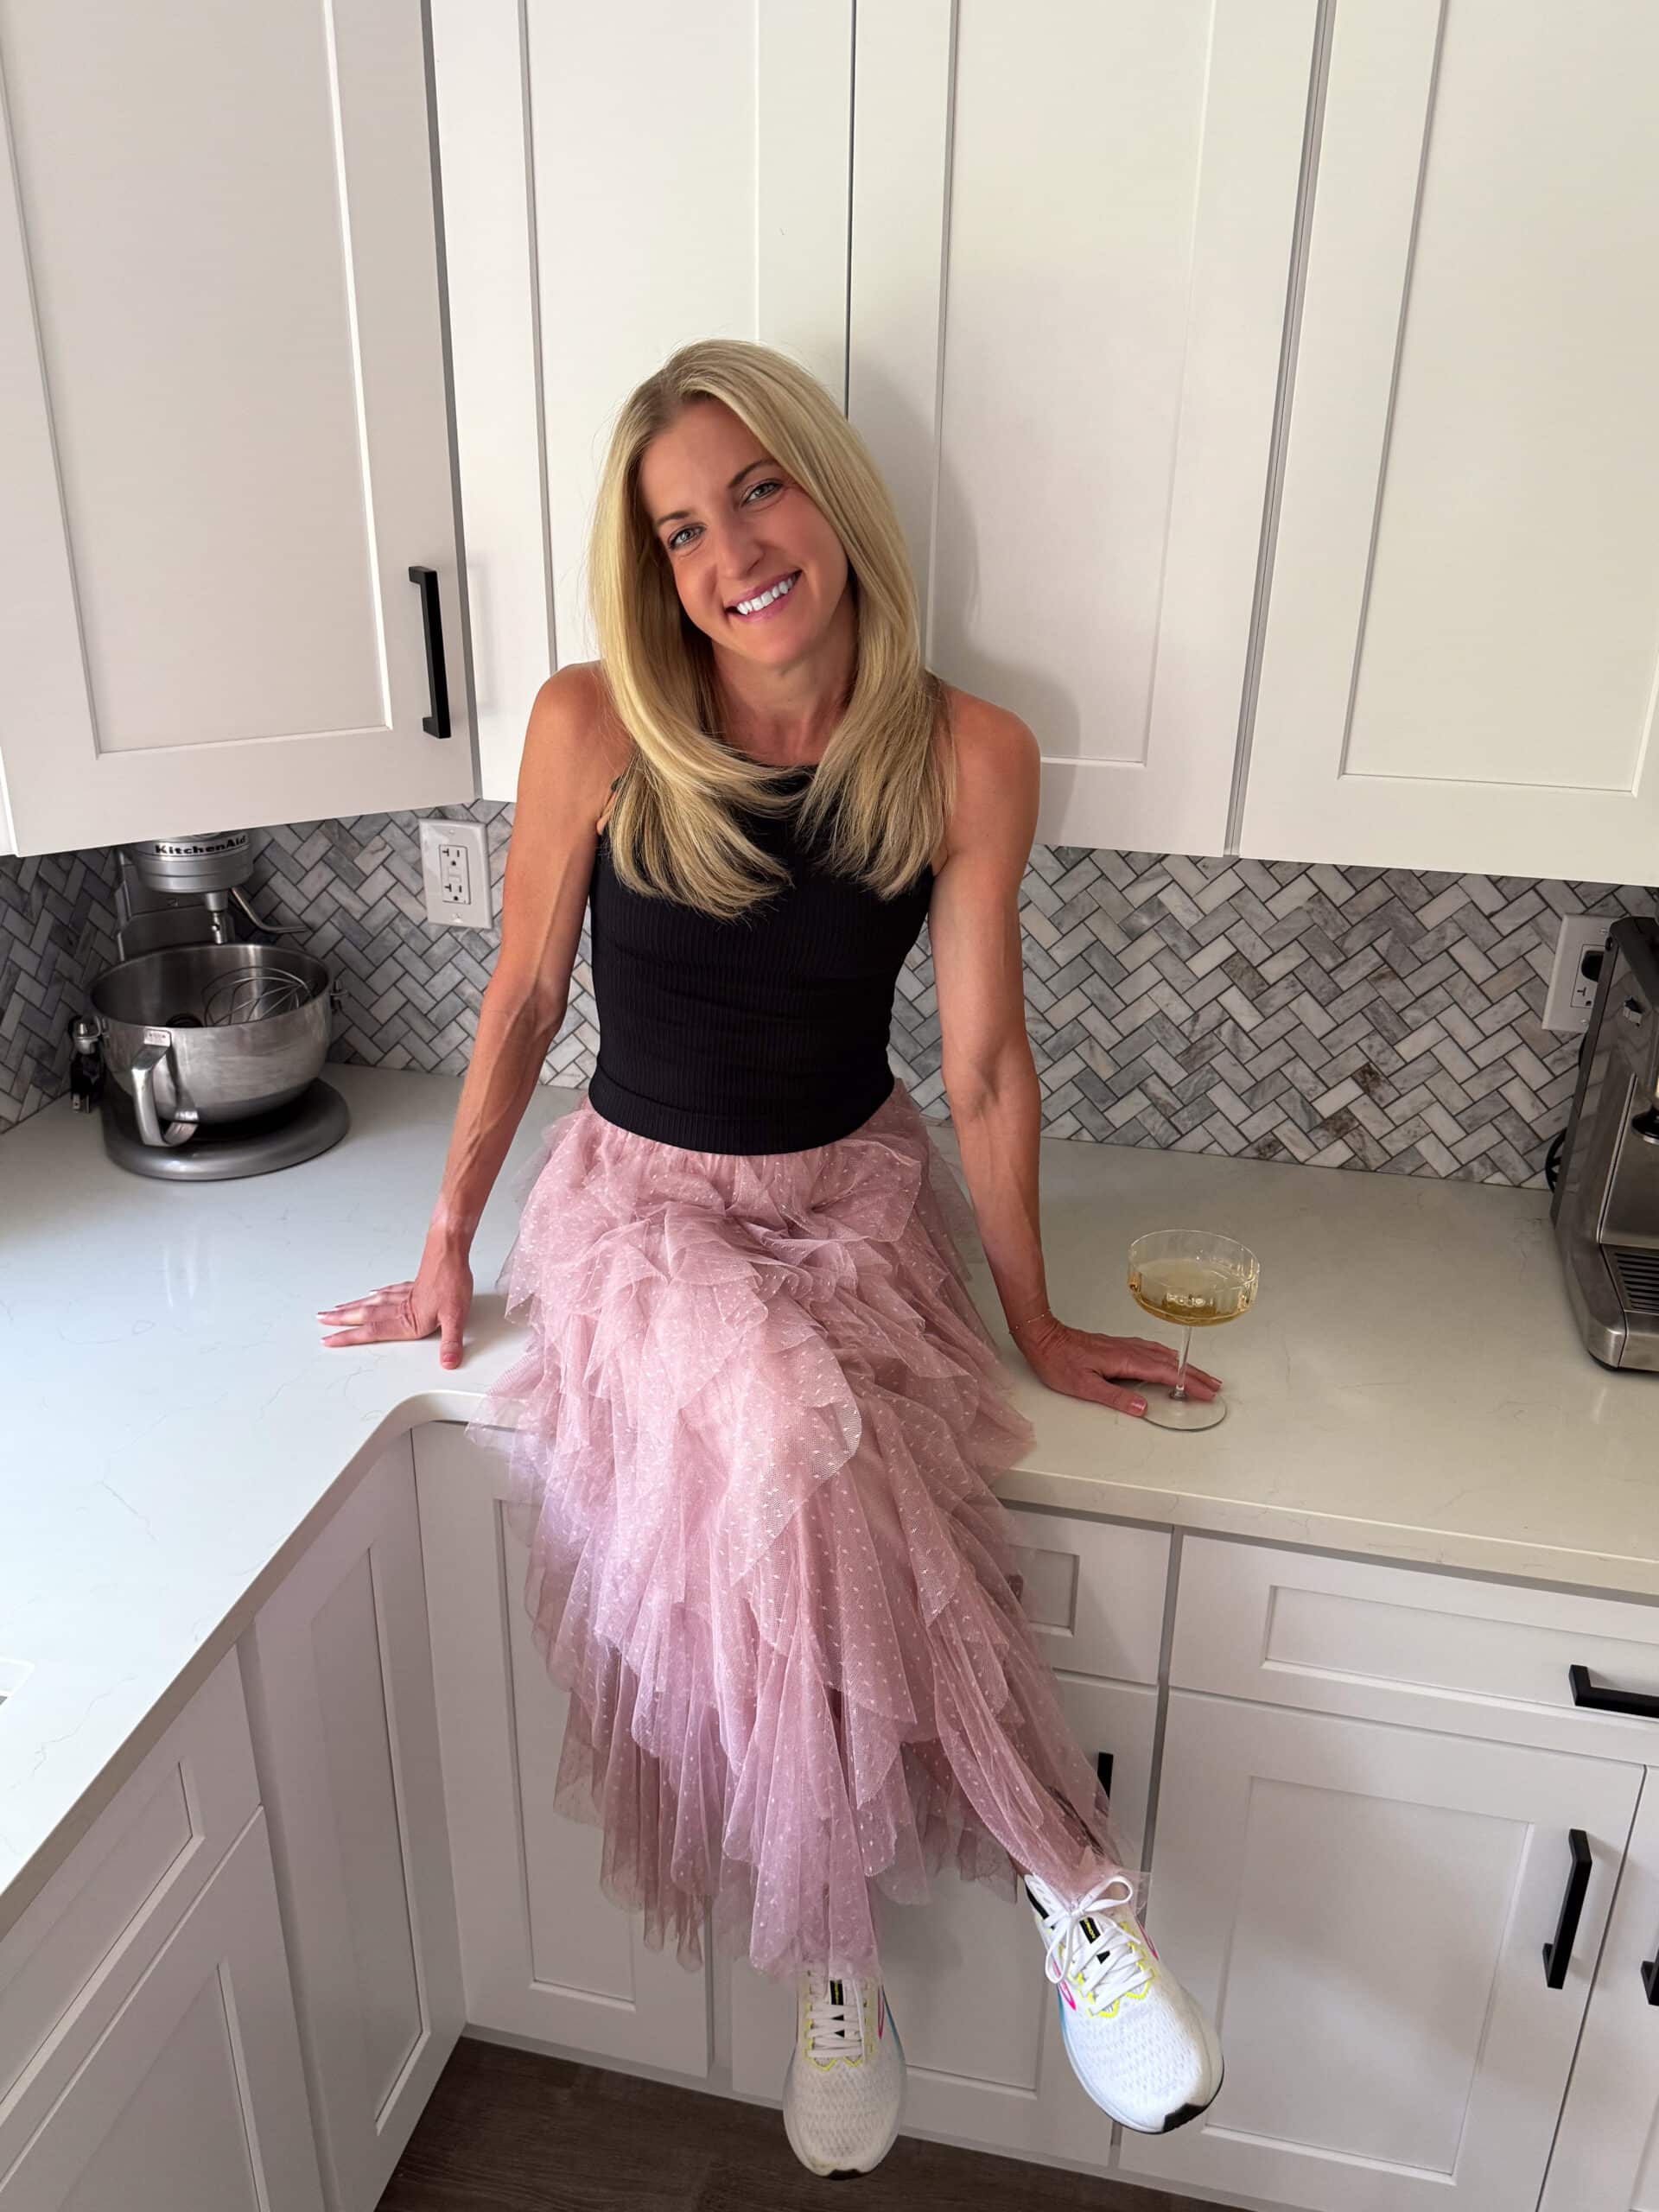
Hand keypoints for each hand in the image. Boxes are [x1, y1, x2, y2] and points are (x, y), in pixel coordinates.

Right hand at [317, 1243, 473, 1368]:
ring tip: (337, 1309)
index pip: (372, 1331)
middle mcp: (401, 1307)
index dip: (349, 1337)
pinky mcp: (412, 1284)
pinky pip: (388, 1291)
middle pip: (365, 1315)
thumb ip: (451, 1342)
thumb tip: (448, 1363)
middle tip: (321, 1321)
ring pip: (373, 1302)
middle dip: (341, 1320)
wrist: (451, 1251)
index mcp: (408, 1319)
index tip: (329, 1339)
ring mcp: (405, 1294)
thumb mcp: (456, 1316)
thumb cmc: (452, 1280)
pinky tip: (372, 1294)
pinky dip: (377, 1294)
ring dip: (353, 1307)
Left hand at [1010, 1313, 1221, 1417]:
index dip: (1189, 1383)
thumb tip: (1143, 1408)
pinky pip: (1151, 1349)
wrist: (1043, 1337)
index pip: (1166, 1374)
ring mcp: (1124, 1345)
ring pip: (1162, 1355)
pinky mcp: (1117, 1345)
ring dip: (1184, 1365)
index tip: (1207, 1392)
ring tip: (1200, 1375)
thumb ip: (1115, 1397)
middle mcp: (1129, 1350)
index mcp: (1125, 1360)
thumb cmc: (1058, 1362)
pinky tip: (1168, 1358)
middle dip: (1195, 1374)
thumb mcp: (1084, 1386)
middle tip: (1215, 1385)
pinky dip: (1167, 1356)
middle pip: (1170, 1363)